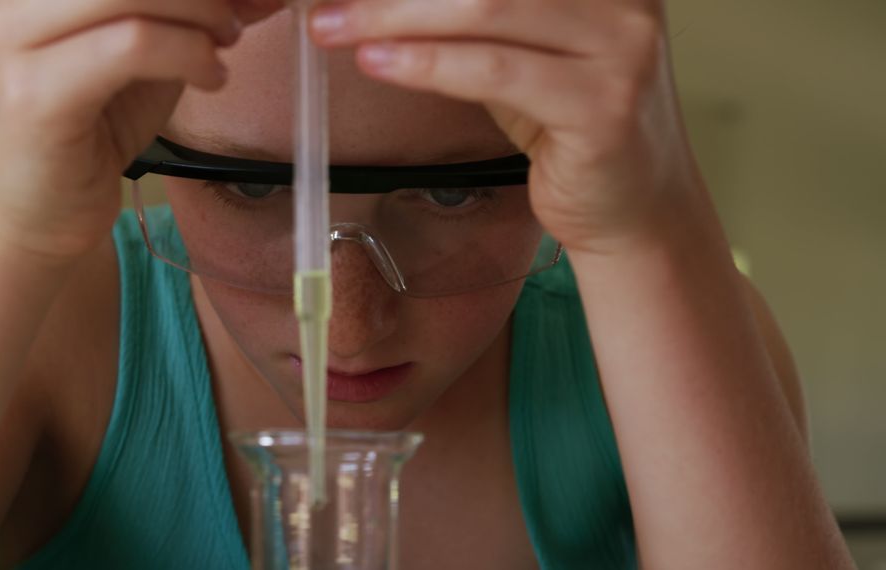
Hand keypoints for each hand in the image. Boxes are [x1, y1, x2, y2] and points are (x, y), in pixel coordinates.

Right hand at [0, 0, 282, 263]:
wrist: (33, 214)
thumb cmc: (88, 127)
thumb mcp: (150, 48)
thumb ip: (192, 10)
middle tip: (242, 13)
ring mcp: (13, 37)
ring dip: (204, 14)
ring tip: (222, 49)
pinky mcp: (32, 92)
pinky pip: (132, 45)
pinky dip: (190, 54)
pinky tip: (209, 77)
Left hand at [310, 0, 708, 254]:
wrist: (633, 208)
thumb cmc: (569, 124)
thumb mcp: (523, 48)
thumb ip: (474, 13)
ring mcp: (622, 48)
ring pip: (486, 7)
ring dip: (394, 17)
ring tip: (333, 27)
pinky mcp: (603, 107)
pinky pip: (494, 71)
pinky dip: (427, 63)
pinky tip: (379, 63)